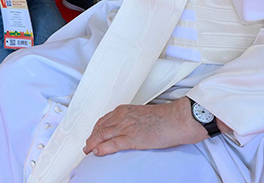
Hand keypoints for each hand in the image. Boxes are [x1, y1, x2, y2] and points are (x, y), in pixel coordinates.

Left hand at [83, 98, 207, 156]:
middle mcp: (122, 117)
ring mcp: (126, 127)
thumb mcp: (142, 115)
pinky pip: (113, 144)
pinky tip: (97, 152)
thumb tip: (127, 129)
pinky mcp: (133, 138)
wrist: (178, 119)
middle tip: (86, 146)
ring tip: (88, 151)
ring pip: (103, 135)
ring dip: (93, 144)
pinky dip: (103, 148)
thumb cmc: (165, 118)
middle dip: (91, 138)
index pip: (103, 121)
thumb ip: (131, 120)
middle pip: (100, 128)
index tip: (92, 136)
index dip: (95, 130)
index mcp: (124, 110)